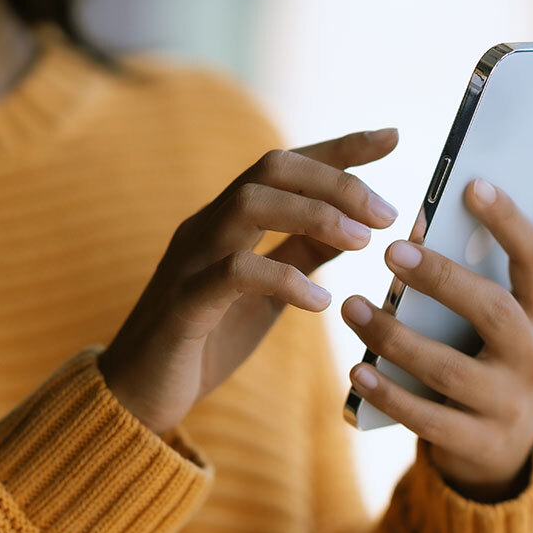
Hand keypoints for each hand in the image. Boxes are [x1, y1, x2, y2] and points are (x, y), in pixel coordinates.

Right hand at [99, 129, 399, 434]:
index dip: (341, 147)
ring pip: (249, 205)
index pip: (288, 164)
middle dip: (335, 180)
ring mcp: (191, 260)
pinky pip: (234, 273)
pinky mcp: (183, 303)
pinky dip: (283, 279)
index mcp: (229, 219)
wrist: (139, 395)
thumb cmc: (207, 339)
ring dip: (315, 214)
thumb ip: (302, 252)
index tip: (392, 136)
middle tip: (386, 212)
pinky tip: (321, 300)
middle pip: (271, 169)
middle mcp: (208, 226)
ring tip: (362, 241)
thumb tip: (354, 223)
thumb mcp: (268, 292)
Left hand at [342, 179, 532, 501]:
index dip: (508, 220)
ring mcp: (510, 404)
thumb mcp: (521, 304)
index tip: (470, 185)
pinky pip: (428, 418)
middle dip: (441, 278)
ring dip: (395, 336)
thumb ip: (527, 248)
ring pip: (449, 368)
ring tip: (351, 306)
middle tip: (390, 251)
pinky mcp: (478, 442)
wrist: (502, 447)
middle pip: (493, 311)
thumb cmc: (500, 350)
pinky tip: (358, 369)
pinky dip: (389, 393)